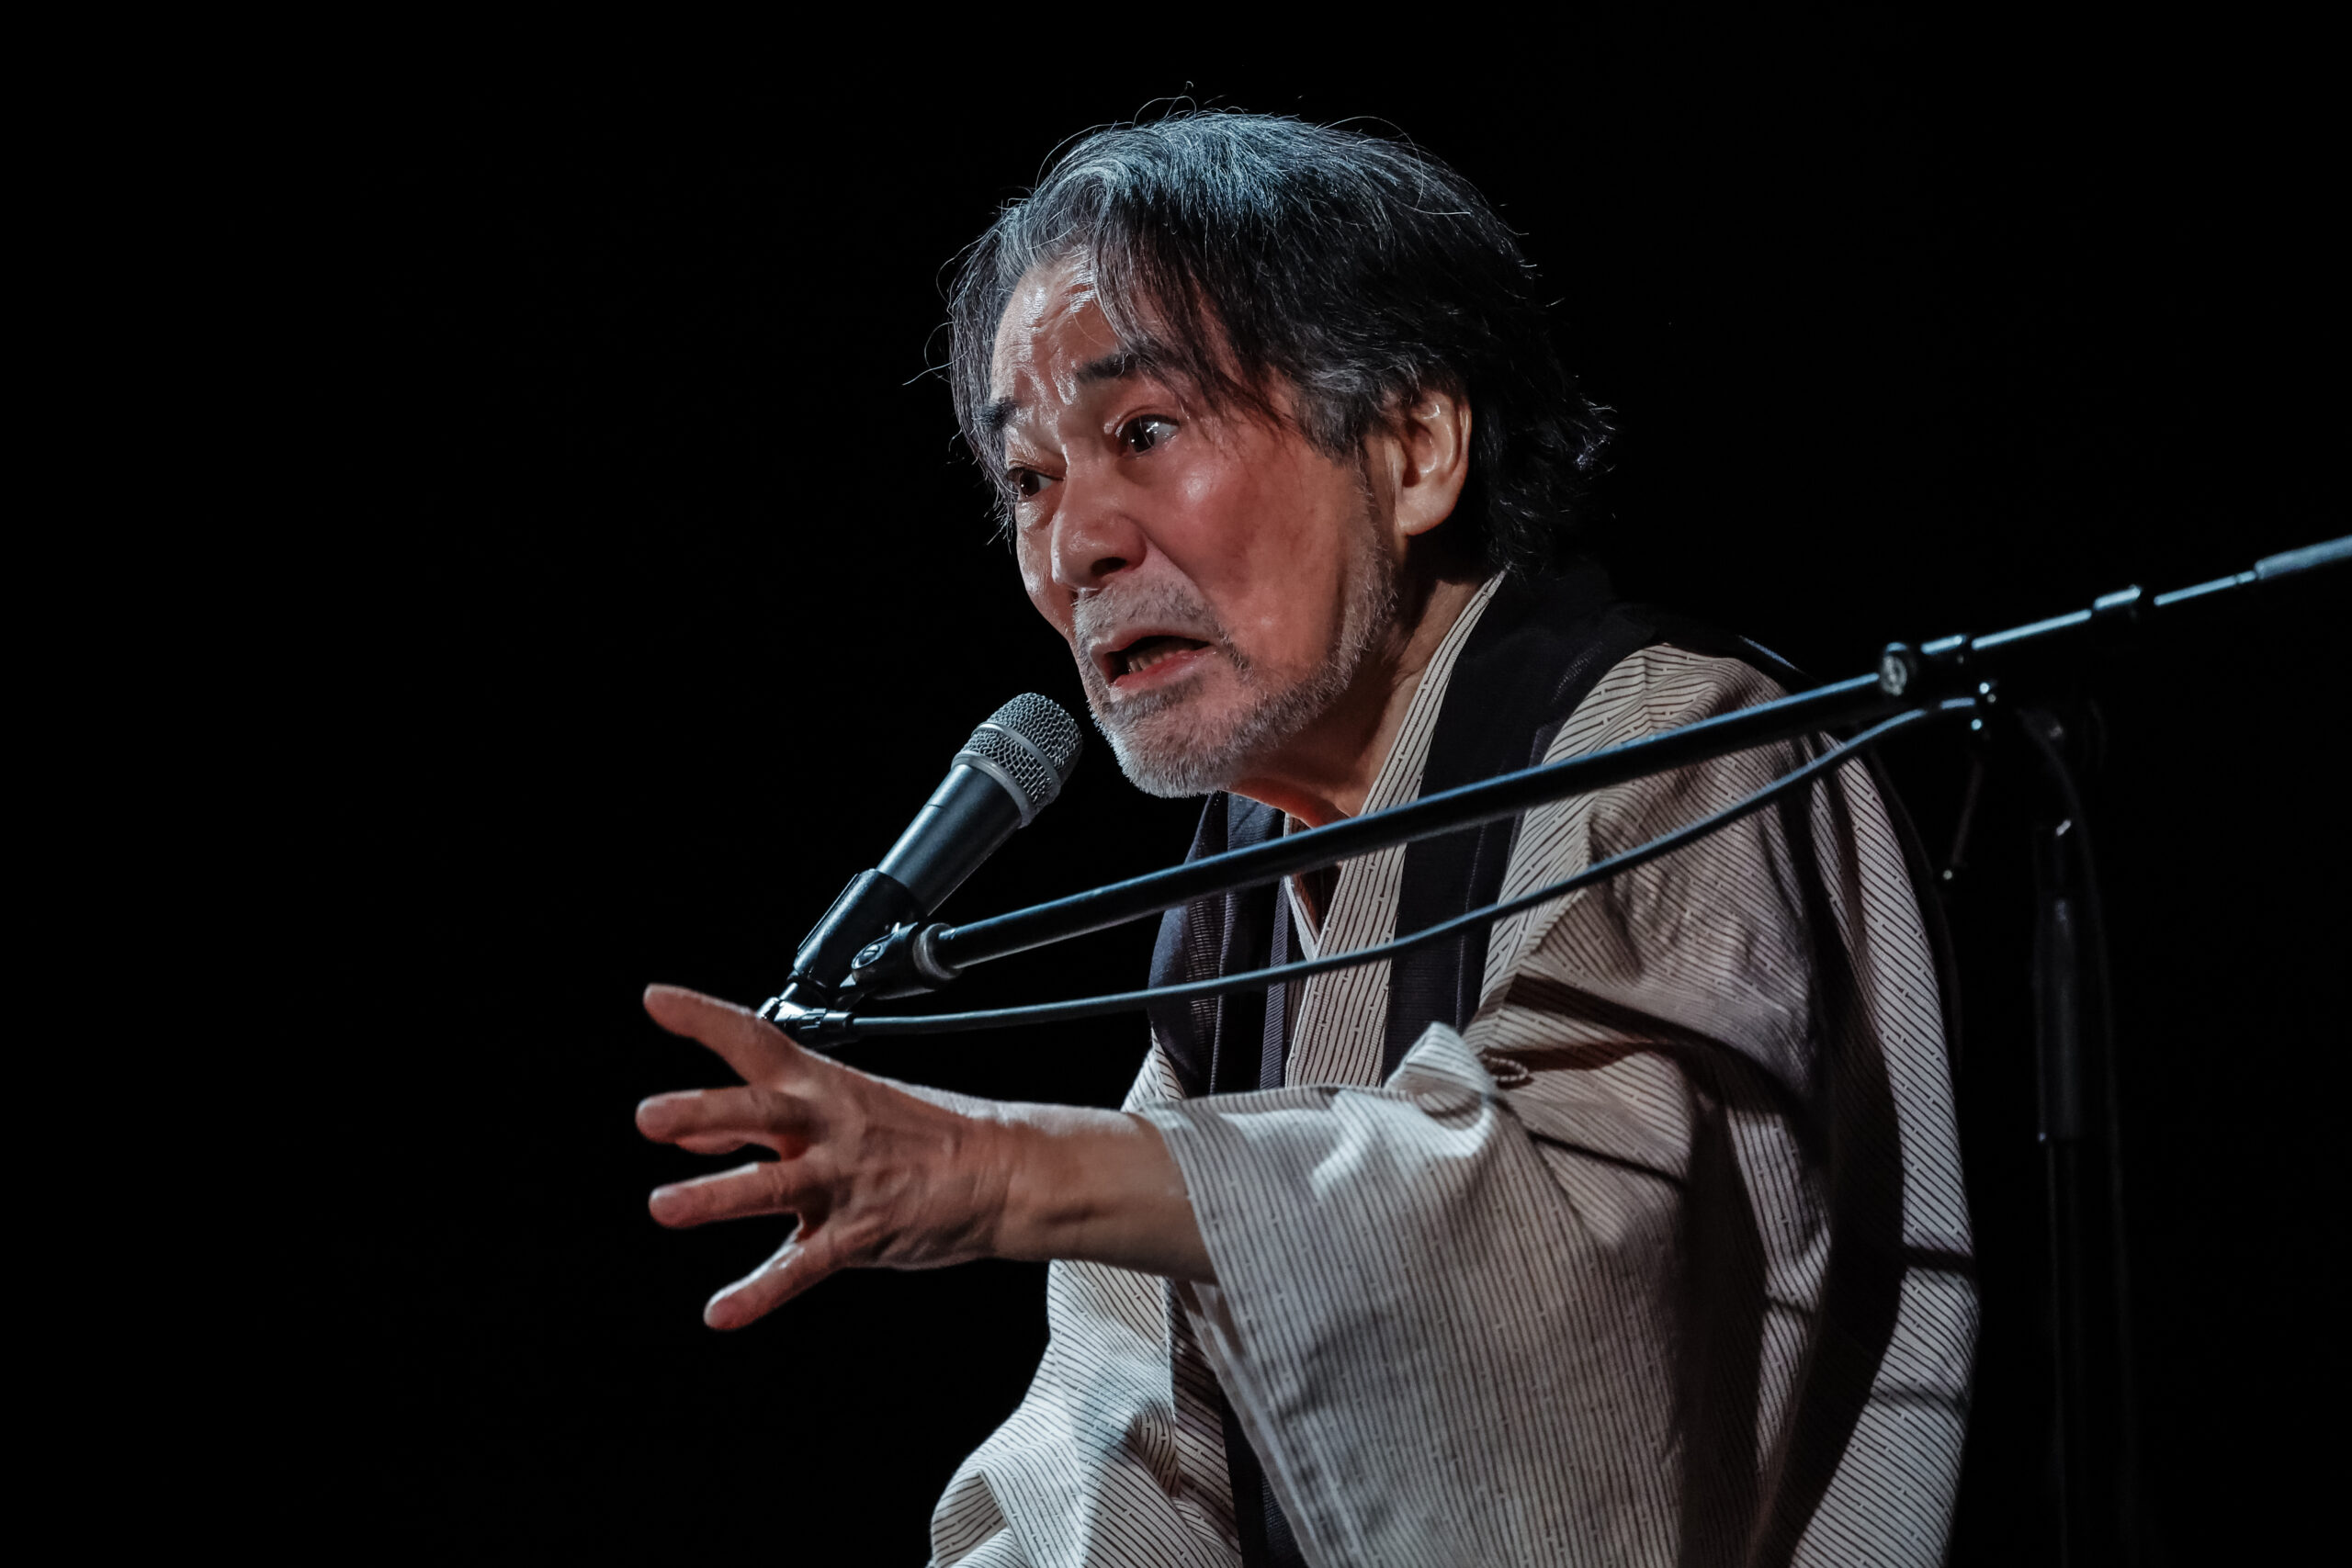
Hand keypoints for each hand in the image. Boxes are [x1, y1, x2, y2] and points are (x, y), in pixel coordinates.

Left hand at [635, 984, 1211, 1329]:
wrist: (1004, 1169)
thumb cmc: (924, 1135)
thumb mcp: (846, 1106)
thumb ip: (763, 1120)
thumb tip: (691, 1131)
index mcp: (823, 1087)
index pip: (756, 1039)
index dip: (704, 1017)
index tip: (656, 999)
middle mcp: (828, 1128)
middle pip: (759, 1110)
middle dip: (703, 1112)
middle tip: (650, 1116)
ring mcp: (844, 1180)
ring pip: (772, 1185)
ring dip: (716, 1195)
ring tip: (666, 1207)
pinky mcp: (859, 1233)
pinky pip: (802, 1265)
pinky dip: (759, 1291)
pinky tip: (722, 1311)